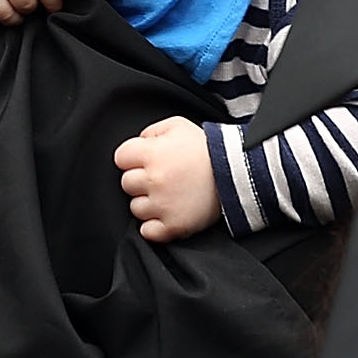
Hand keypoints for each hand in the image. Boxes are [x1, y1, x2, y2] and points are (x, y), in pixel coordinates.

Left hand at [115, 117, 219, 241]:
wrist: (237, 174)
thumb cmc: (207, 149)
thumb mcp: (178, 126)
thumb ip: (151, 132)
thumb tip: (138, 143)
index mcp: (152, 154)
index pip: (121, 158)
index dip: (132, 158)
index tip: (145, 160)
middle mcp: (154, 180)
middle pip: (127, 183)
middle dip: (141, 179)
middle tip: (161, 177)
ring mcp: (163, 205)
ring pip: (136, 208)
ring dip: (148, 203)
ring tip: (169, 194)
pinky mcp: (174, 225)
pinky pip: (148, 231)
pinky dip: (154, 226)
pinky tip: (167, 212)